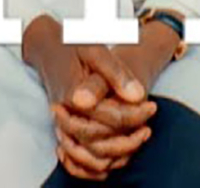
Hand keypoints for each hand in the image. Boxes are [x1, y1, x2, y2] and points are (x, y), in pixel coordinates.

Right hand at [23, 17, 155, 179]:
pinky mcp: (63, 126)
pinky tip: (121, 144)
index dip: (135, 115)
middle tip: (148, 126)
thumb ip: (117, 73)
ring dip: (116, 151)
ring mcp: (62, 122)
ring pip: (89, 151)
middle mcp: (65, 113)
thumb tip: (138, 95)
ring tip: (138, 136)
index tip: (151, 106)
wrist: (48, 48)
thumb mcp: (97, 50)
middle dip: (127, 138)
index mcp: (74, 94)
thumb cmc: (73, 45)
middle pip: (99, 140)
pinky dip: (101, 154)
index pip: (110, 117)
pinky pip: (81, 151)